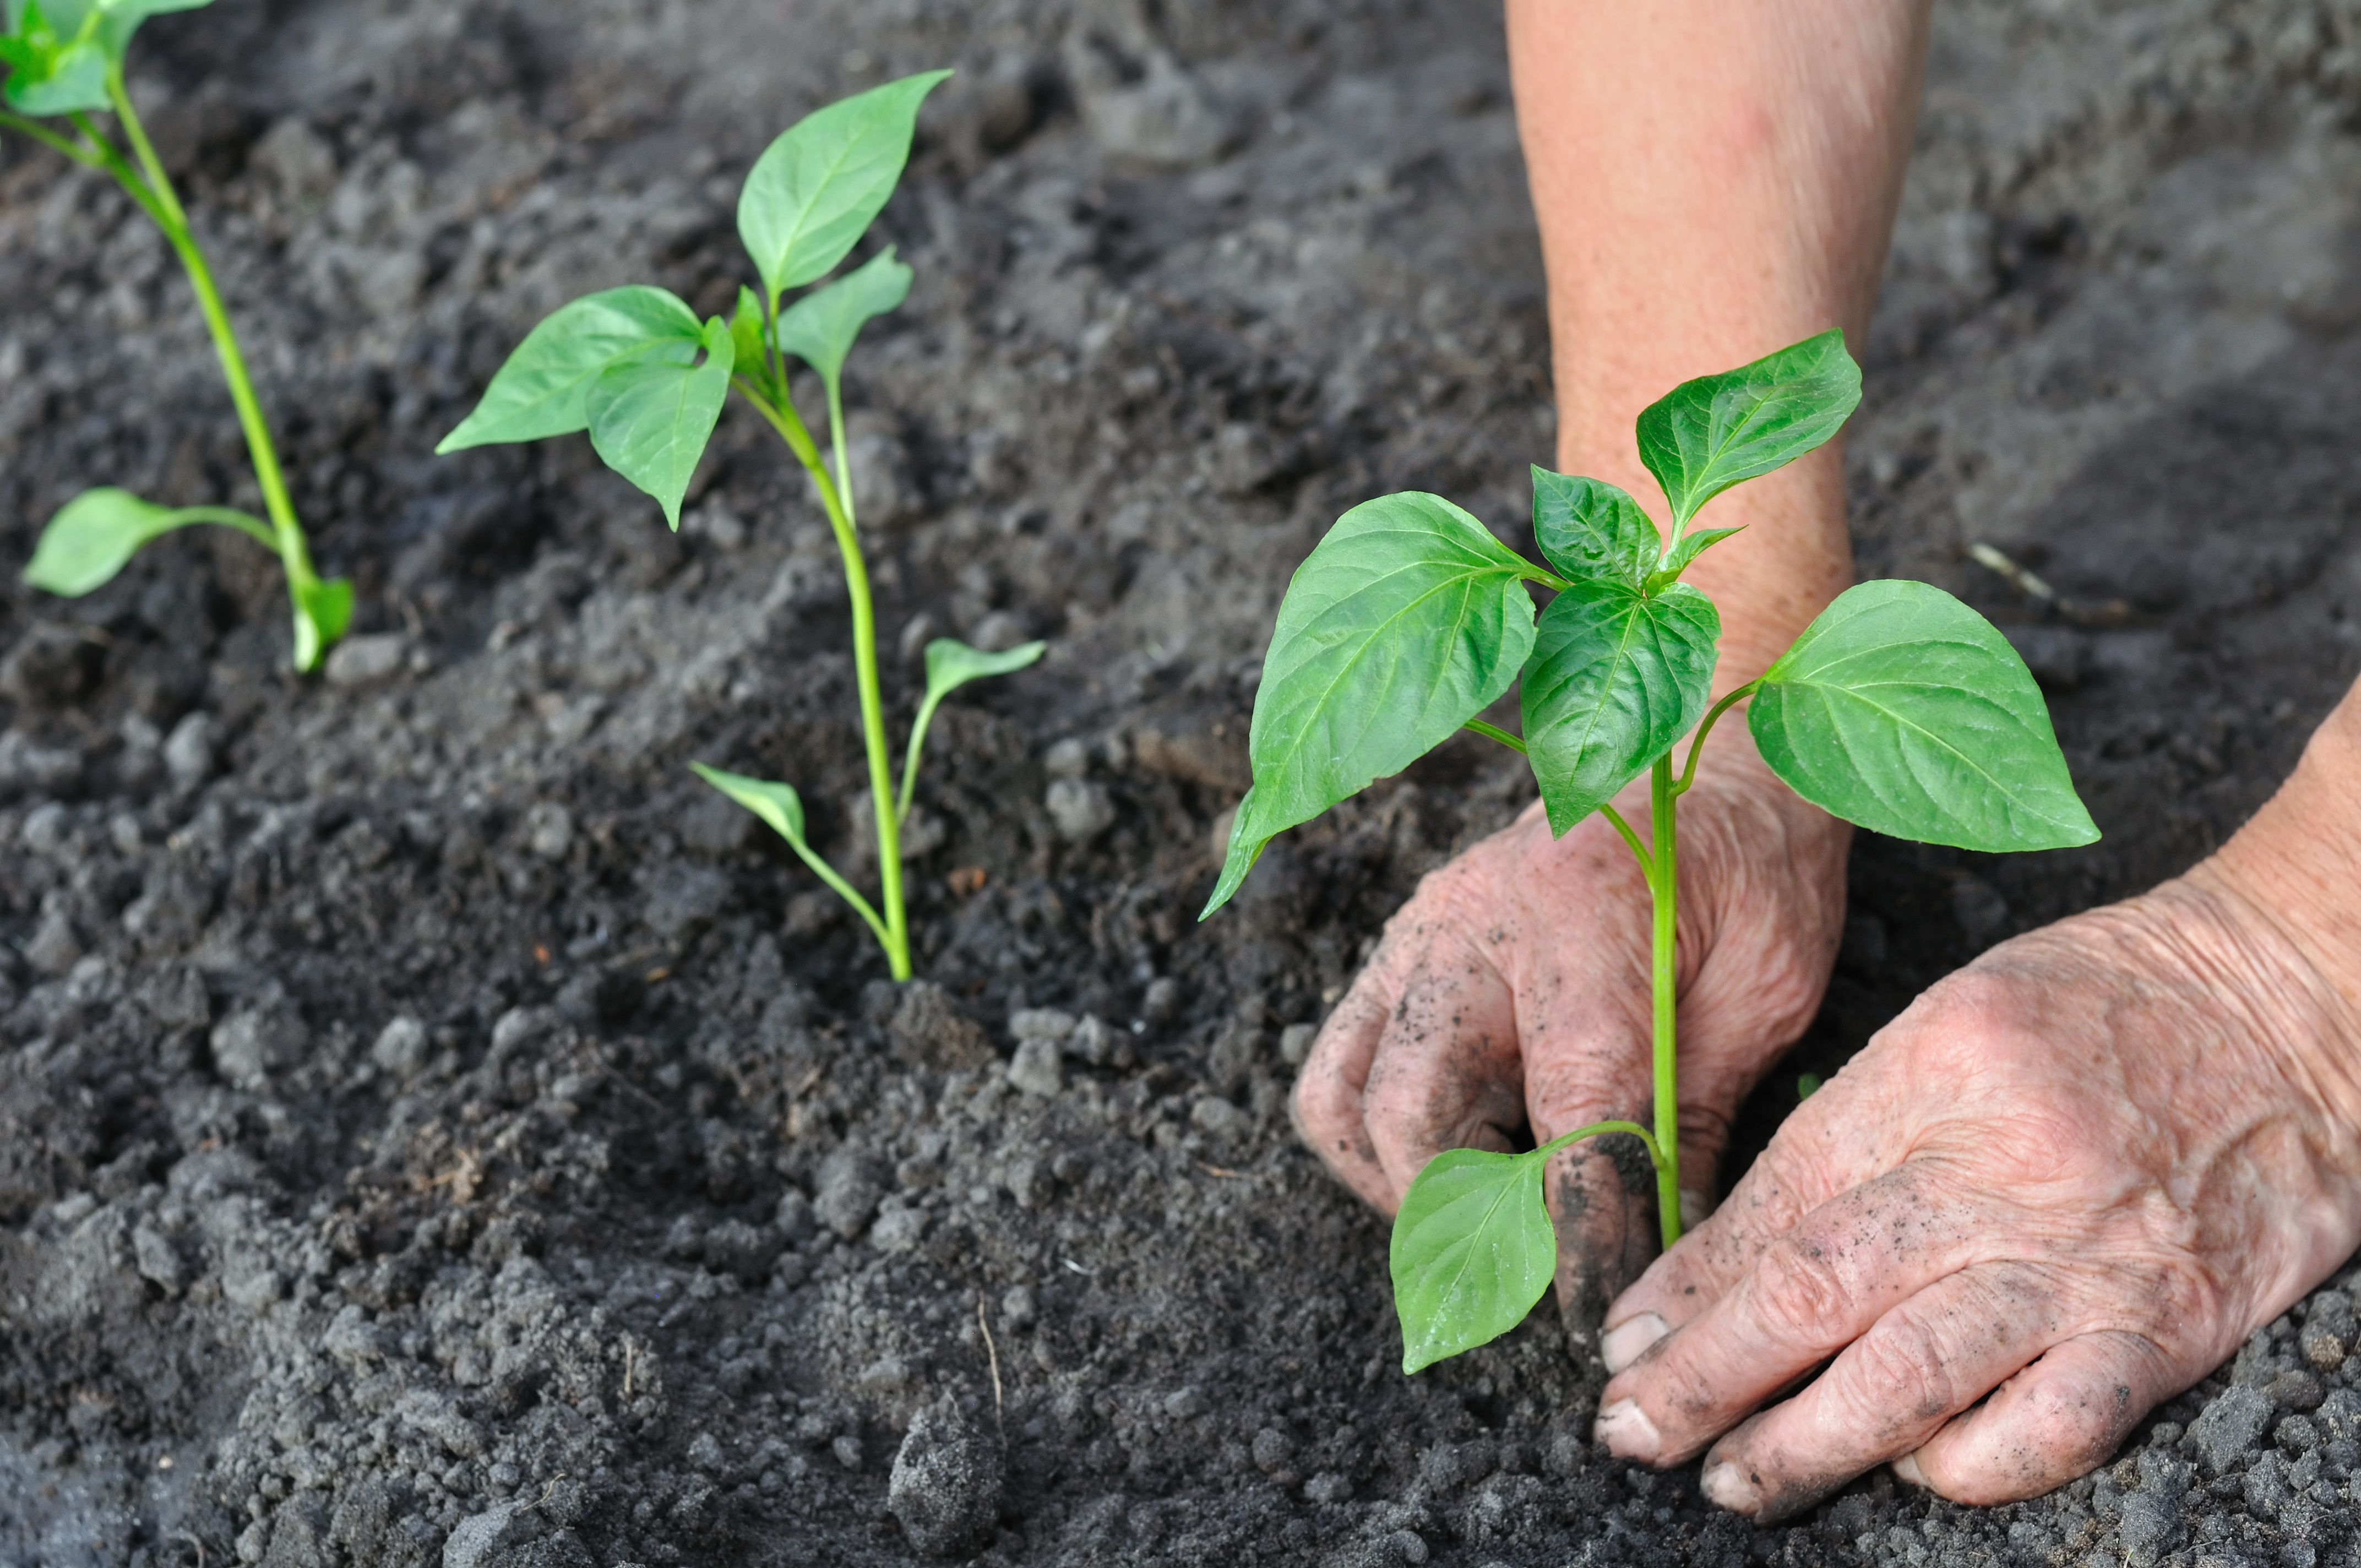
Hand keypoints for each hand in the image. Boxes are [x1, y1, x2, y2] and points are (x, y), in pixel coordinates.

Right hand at [1292, 735, 1849, 1335]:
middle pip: (1415, 1117)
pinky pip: (1340, 1063)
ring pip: (1343, 1100)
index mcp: (1586, 928)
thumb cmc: (1751, 865)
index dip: (1581, 1232)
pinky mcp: (1397, 950)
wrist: (1704, 751)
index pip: (1568, 1117)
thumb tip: (1666, 1251)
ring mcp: (1418, 936)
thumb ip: (1701, 1117)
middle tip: (1536, 1272)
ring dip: (1402, 1184)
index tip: (1597, 1314)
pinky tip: (1464, 1153)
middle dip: (1471, 1221)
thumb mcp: (1767, 991)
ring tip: (1487, 1215)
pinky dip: (1380, 1135)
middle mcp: (1474, 928)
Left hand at [1591, 864, 2360, 1517]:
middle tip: (1634, 1430)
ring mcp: (2085, 1257)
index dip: (1688, 1288)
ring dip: (1804, 1445)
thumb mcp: (1949, 1026)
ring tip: (1733, 1480)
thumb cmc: (2106, 1003)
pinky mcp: (2167, 1327)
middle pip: (1816, 1293)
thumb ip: (1845, 1136)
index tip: (1627, 1345)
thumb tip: (1729, 1255)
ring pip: (1910, 1378)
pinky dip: (1968, 1467)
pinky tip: (1915, 1469)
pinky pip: (2048, 1429)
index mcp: (1928, 1073)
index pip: (1775, 1205)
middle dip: (1706, 1377)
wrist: (2293, 998)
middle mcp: (1998, 1169)